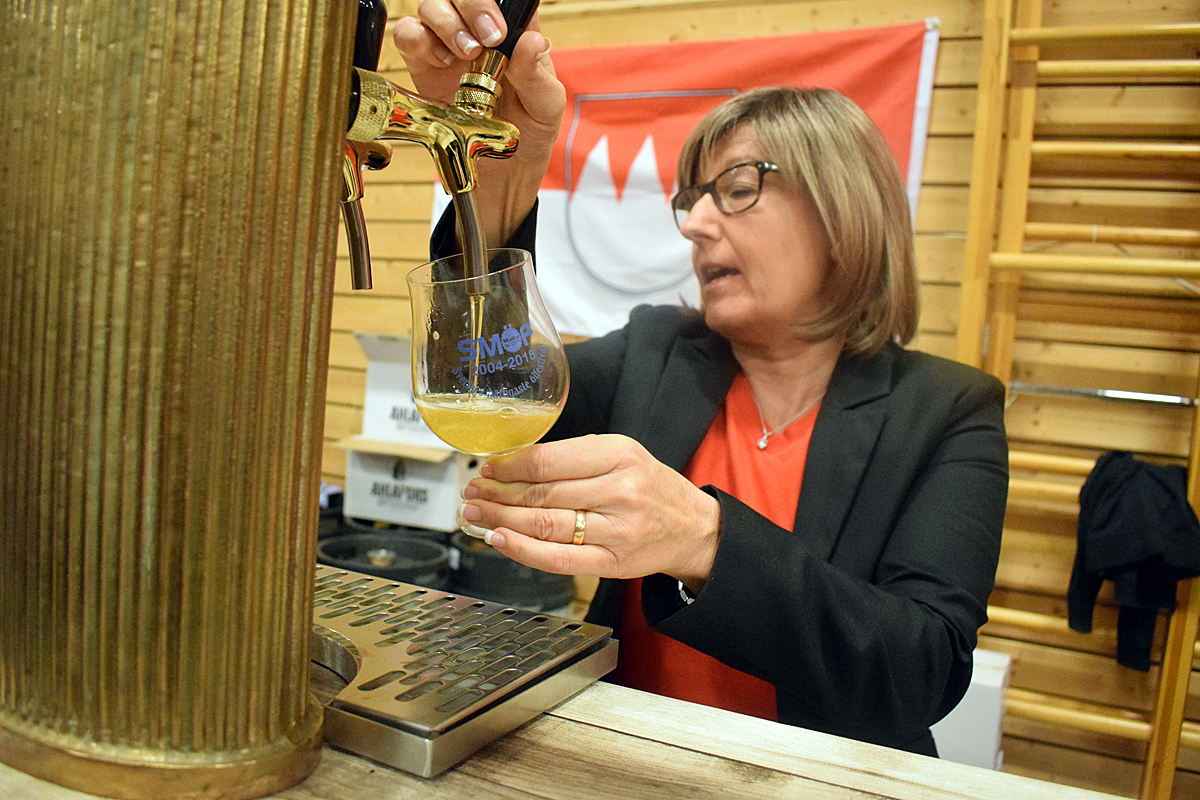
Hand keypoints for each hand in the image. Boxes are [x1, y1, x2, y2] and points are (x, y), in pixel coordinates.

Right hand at [393, 1, 564, 243]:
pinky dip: (419, 41)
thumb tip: (530, 42)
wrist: (500, 176)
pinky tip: (440, 62)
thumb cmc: (528, 135)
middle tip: (488, 38)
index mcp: (513, 33)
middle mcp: (479, 33)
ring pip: (432, 6)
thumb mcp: (546, 107)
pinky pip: (408, 36)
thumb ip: (538, 74)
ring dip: (446, 22)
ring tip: (465, 54)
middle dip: (472, 6)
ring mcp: (449, 46)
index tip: (502, 29)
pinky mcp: (423, 66)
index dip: (495, 3)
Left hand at [458, 435, 721, 589]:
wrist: (693, 528)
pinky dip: (524, 551)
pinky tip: (500, 540)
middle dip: (498, 494)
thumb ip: (573, 458)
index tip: (487, 468)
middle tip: (471, 493)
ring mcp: (617, 531)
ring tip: (475, 514)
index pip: (550, 461)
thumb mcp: (620, 455)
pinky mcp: (613, 563)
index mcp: (619, 455)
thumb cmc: (649, 487)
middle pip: (542, 494)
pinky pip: (559, 559)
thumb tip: (511, 465)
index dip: (510, 467)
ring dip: (502, 520)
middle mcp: (620, 491)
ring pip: (545, 525)